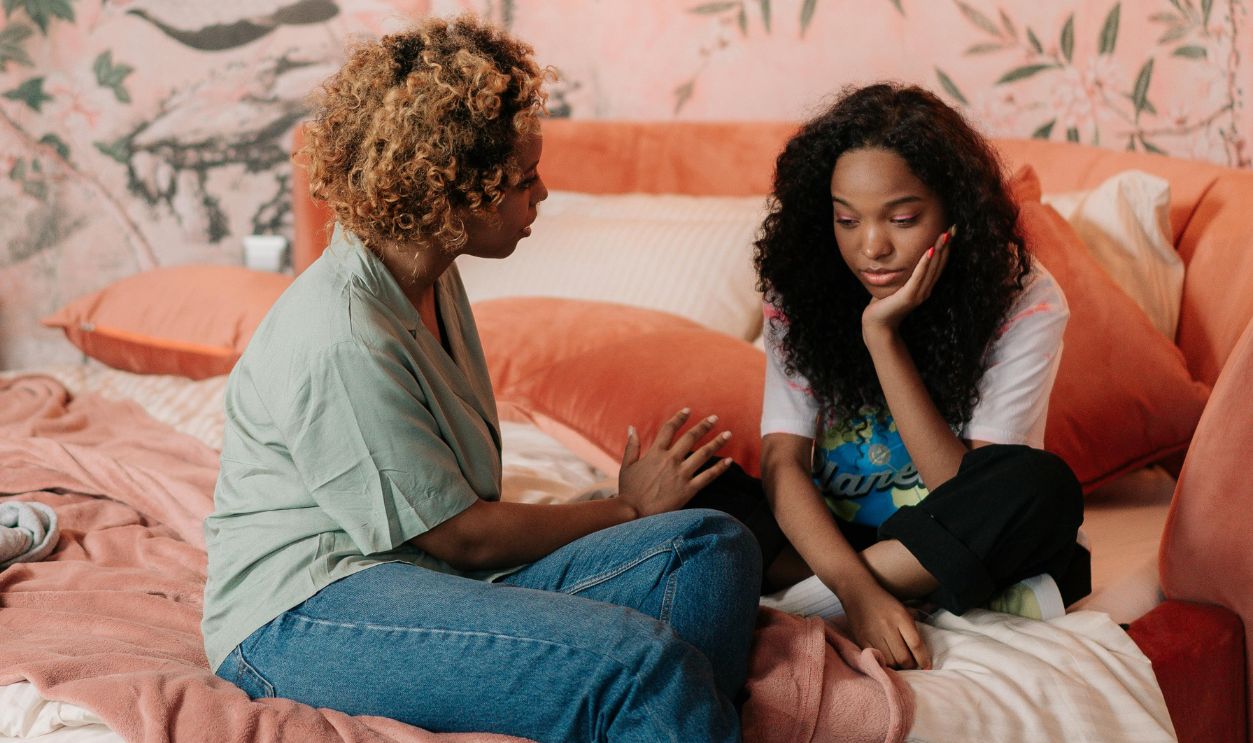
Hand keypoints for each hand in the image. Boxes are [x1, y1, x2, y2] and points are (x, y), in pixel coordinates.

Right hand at [617, 408, 733, 518]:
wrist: (634, 514)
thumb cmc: (629, 492)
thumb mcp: (626, 466)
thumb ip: (631, 446)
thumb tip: (631, 427)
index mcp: (655, 453)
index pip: (669, 429)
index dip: (679, 418)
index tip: (688, 410)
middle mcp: (670, 460)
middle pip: (690, 437)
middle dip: (704, 426)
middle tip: (715, 418)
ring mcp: (681, 474)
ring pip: (703, 454)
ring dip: (717, 442)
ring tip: (728, 434)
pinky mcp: (688, 489)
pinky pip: (708, 476)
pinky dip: (720, 468)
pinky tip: (729, 461)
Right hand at [843, 581, 931, 669]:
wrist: (859, 593)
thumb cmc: (885, 602)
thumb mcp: (904, 608)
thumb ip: (916, 623)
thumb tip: (928, 642)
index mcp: (900, 617)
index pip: (916, 644)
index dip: (923, 659)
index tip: (927, 667)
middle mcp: (887, 627)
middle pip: (903, 657)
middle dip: (910, 665)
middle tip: (912, 665)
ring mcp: (873, 634)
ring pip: (890, 661)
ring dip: (897, 666)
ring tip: (900, 664)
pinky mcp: (862, 639)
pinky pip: (876, 658)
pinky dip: (884, 663)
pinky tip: (887, 661)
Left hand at [862, 225, 954, 333]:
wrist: (877, 324)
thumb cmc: (884, 303)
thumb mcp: (897, 283)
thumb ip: (904, 272)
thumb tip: (903, 254)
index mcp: (925, 287)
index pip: (938, 265)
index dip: (945, 248)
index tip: (949, 231)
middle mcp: (926, 290)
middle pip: (939, 264)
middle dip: (946, 246)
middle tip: (952, 229)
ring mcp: (919, 294)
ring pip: (932, 269)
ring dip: (939, 251)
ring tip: (944, 236)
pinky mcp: (909, 297)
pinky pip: (918, 276)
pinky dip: (925, 263)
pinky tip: (930, 251)